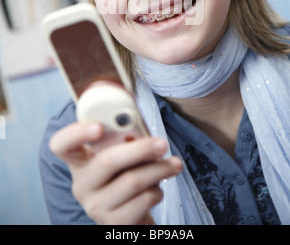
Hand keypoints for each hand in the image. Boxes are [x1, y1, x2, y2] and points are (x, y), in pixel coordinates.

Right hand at [50, 123, 181, 224]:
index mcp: (79, 160)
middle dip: (140, 149)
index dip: (76, 133)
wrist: (131, 212)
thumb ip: (123, 135)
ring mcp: (96, 206)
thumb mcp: (120, 151)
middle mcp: (81, 184)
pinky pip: (143, 200)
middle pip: (107, 161)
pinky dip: (158, 190)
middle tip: (162, 143)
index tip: (99, 127)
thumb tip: (138, 121)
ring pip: (133, 181)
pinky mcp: (113, 223)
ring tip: (174, 164)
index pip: (62, 145)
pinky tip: (157, 188)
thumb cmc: (126, 172)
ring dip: (159, 169)